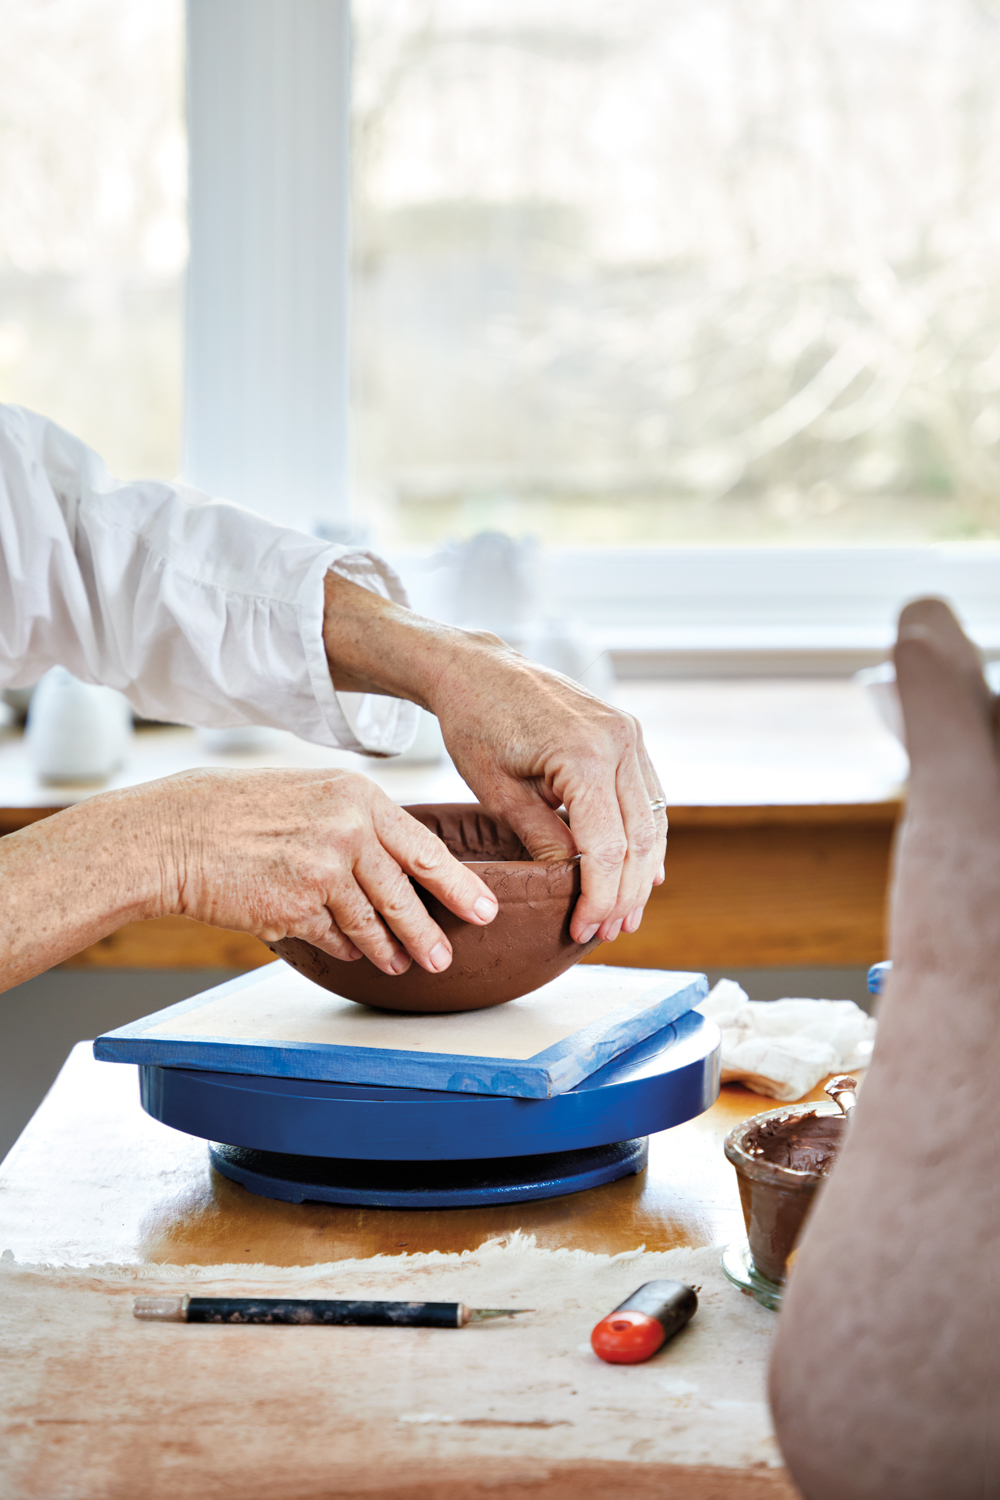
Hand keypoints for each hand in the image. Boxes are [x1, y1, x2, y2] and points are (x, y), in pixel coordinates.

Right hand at [158, 768, 497, 973]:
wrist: (176, 833)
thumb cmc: (238, 809)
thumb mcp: (311, 793)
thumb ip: (357, 821)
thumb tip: (397, 861)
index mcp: (358, 797)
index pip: (426, 849)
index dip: (460, 886)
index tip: (486, 910)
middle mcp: (348, 832)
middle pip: (404, 895)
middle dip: (428, 933)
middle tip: (443, 958)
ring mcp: (323, 872)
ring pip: (371, 923)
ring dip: (388, 949)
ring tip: (399, 963)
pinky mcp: (296, 908)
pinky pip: (334, 937)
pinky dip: (344, 947)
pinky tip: (349, 951)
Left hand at [322, 573, 666, 946]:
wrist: (477, 669)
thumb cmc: (475, 726)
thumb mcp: (499, 793)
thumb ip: (543, 841)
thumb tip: (572, 888)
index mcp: (585, 756)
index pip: (607, 848)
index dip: (598, 897)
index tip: (582, 930)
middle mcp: (620, 741)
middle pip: (640, 839)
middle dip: (625, 894)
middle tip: (606, 932)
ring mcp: (629, 734)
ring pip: (652, 820)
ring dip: (641, 872)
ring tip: (622, 914)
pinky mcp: (628, 733)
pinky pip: (646, 796)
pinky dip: (643, 837)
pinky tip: (635, 873)